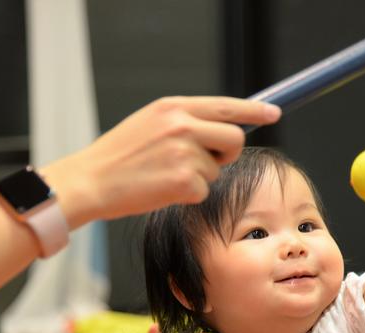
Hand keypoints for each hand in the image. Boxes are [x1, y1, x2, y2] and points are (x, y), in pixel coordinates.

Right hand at [42, 96, 281, 228]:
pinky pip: (204, 190)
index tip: (274, 112)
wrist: (91, 181)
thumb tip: (222, 127)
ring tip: (166, 174)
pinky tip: (162, 189)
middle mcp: (182, 126)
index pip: (226, 105)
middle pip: (235, 138)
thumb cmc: (120, 156)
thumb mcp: (151, 123)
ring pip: (218, 169)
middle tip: (207, 161)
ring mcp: (184, 154)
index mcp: (173, 107)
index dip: (254, 110)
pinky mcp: (184, 182)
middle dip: (227, 153)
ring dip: (200, 177)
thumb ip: (185, 121)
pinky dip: (188, 195)